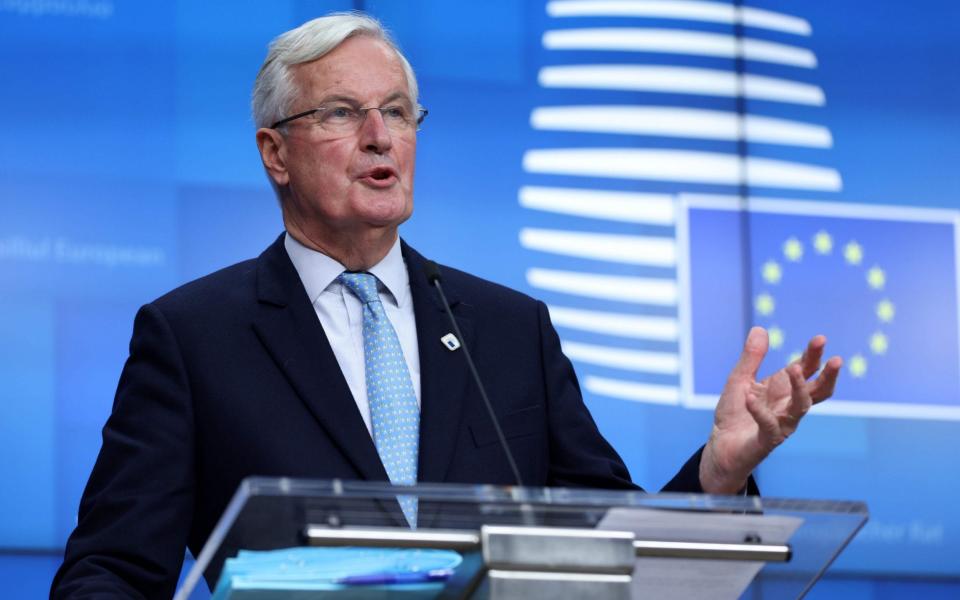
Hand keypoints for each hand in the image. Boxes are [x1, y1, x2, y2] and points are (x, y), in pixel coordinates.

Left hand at [699, 327, 841, 493]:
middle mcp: (788, 405)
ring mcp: (781, 423)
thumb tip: (760, 328)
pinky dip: (760, 411)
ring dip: (800, 388)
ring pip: (801, 407)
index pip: (806, 369)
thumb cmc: (735, 412)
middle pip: (818, 391)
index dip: (814, 355)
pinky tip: (749, 398)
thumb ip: (751, 357)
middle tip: (836, 359)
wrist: (721, 446)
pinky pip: (768, 425)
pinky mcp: (767, 440)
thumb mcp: (739, 380)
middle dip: (828, 375)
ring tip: (793, 368)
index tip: (820, 339)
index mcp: (783, 389)